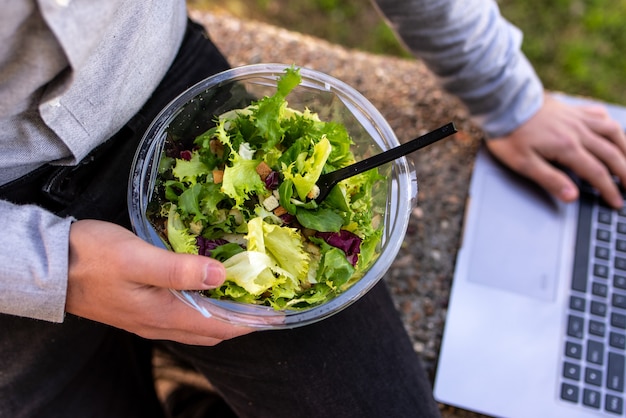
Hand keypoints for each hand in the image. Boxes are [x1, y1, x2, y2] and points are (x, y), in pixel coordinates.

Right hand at [65, 219, 251, 344]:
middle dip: (243, 319)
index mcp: (165, 316)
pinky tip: (208, 287)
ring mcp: (149, 318)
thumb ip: (180, 270)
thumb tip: (221, 275)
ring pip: (199, 324)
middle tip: (266, 299)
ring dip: (224, 314)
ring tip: (244, 294)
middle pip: (213, 330)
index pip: (221, 327)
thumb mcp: (138, 259)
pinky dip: (203, 307)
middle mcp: (161, 324)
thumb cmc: (93, 259)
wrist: (52, 268)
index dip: (252, 321)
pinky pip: (183, 315)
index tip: (278, 311)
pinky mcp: (141, 308)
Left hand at [486, 94, 625, 208]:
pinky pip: (600, 114)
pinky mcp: (572, 109)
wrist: (503, 104)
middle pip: (611, 154)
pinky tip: (613, 130)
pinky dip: (611, 125)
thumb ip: (550, 180)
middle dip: (625, 173)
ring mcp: (577, 118)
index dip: (609, 190)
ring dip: (625, 148)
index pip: (596, 173)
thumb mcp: (524, 164)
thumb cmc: (510, 135)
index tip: (616, 202)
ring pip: (612, 132)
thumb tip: (572, 197)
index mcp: (567, 148)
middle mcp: (578, 131)